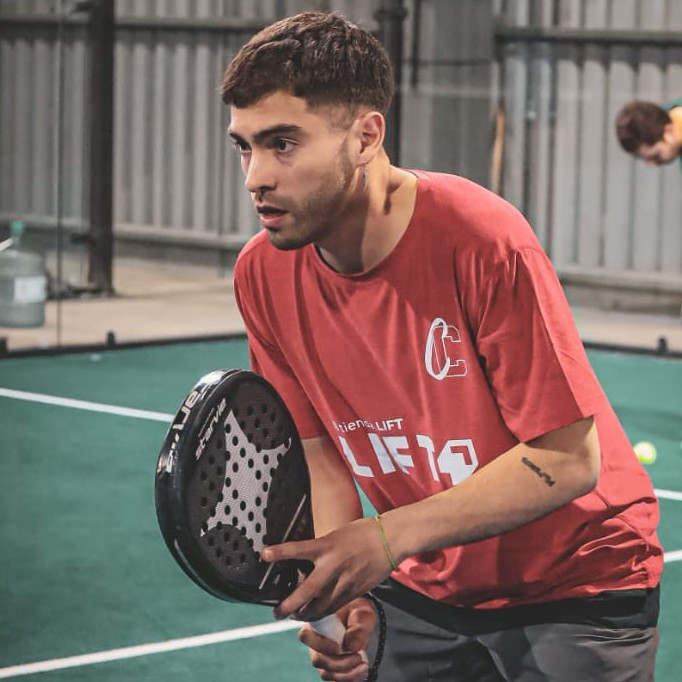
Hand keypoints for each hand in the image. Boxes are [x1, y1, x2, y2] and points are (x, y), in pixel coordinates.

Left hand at [261, 516, 392, 621]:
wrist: (390, 539)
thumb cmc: (362, 532)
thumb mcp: (336, 535)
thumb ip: (322, 549)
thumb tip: (306, 560)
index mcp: (327, 545)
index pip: (298, 548)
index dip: (280, 552)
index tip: (264, 554)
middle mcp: (333, 565)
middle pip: (307, 590)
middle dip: (289, 605)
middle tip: (277, 614)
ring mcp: (344, 580)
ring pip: (321, 605)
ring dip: (306, 614)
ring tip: (295, 616)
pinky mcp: (355, 590)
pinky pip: (336, 606)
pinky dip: (324, 612)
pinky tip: (317, 614)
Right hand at [300, 597, 376, 681]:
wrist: (361, 620)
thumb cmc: (358, 612)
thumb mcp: (362, 614)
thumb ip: (358, 628)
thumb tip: (351, 646)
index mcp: (316, 623)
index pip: (306, 636)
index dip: (321, 645)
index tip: (340, 647)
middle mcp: (315, 642)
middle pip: (318, 660)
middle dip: (340, 664)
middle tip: (358, 657)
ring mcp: (322, 656)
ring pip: (326, 673)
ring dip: (346, 674)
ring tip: (364, 666)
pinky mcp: (331, 668)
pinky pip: (335, 679)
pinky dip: (349, 679)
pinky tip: (362, 672)